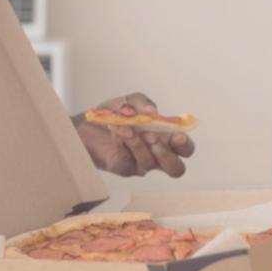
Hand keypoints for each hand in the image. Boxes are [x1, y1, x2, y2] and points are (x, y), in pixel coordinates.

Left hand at [76, 92, 195, 177]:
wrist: (87, 123)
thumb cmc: (114, 114)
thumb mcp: (130, 101)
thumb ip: (143, 103)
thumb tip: (153, 112)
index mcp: (165, 138)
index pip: (184, 149)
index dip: (184, 145)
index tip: (177, 135)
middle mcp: (156, 154)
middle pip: (176, 169)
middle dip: (168, 155)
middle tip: (154, 139)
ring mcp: (140, 163)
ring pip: (149, 162)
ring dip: (138, 143)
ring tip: (126, 127)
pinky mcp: (124, 167)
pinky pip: (129, 160)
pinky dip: (124, 142)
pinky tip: (116, 130)